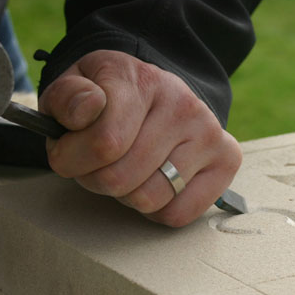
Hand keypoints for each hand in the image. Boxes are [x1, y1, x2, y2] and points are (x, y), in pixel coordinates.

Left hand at [39, 50, 241, 226]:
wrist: (158, 95)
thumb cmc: (111, 98)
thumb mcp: (77, 85)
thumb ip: (67, 97)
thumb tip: (87, 110)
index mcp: (143, 81)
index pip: (104, 144)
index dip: (71, 159)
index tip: (68, 151)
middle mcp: (184, 105)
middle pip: (121, 179)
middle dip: (96, 180)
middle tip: (98, 164)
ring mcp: (210, 134)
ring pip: (149, 199)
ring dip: (126, 196)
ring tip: (127, 172)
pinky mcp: (227, 160)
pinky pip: (180, 213)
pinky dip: (158, 210)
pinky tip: (154, 184)